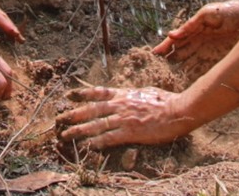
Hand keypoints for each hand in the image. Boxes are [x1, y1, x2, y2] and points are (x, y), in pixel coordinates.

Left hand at [58, 86, 192, 148]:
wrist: (178, 110)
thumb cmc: (166, 102)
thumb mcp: (146, 92)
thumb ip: (133, 95)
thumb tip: (127, 95)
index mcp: (124, 94)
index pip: (98, 92)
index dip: (82, 94)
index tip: (69, 95)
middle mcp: (120, 105)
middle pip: (91, 109)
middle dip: (74, 114)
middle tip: (60, 118)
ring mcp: (124, 118)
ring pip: (96, 124)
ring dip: (79, 130)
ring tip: (65, 135)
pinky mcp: (130, 132)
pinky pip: (109, 138)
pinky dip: (97, 142)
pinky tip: (87, 146)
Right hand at [156, 0, 238, 76]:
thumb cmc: (229, 10)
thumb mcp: (208, 13)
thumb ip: (190, 25)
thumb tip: (171, 34)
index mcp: (195, 28)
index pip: (176, 40)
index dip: (165, 46)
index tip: (154, 55)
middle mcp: (199, 41)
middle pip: (181, 53)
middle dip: (170, 61)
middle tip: (158, 71)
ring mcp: (209, 50)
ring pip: (191, 62)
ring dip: (181, 70)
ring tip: (171, 80)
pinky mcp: (219, 57)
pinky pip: (205, 68)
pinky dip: (196, 75)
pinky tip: (190, 83)